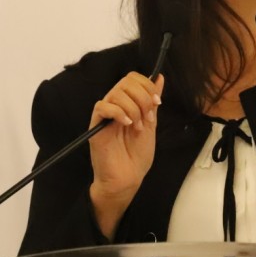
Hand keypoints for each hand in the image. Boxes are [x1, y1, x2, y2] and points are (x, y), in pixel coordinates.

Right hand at [88, 72, 163, 236]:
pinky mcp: (96, 126)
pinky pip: (103, 107)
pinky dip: (119, 112)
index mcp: (128, 104)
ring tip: (137, 127)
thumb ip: (152, 101)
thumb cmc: (136, 156)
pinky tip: (127, 125)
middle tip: (148, 117)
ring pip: (116, 93)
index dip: (148, 86)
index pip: (133, 78)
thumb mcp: (151, 123)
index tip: (157, 103)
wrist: (128, 178)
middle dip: (143, 97)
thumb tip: (159, 77)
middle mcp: (115, 106)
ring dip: (134, 109)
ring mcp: (105, 115)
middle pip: (126, 81)